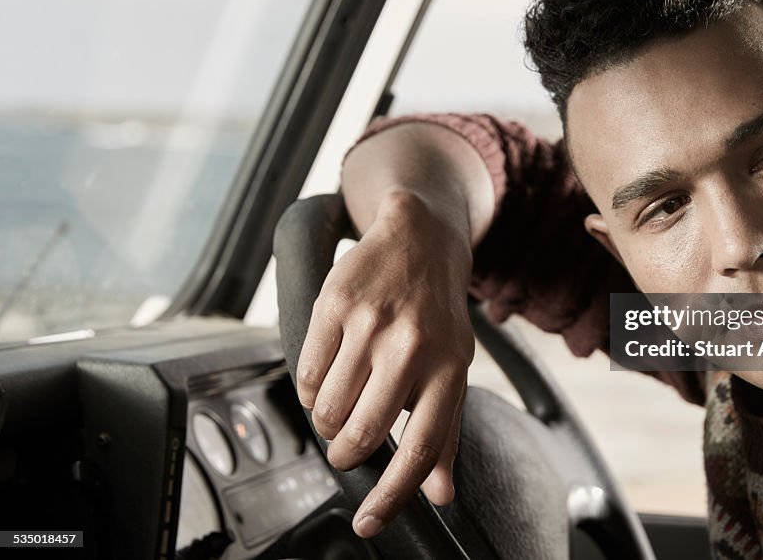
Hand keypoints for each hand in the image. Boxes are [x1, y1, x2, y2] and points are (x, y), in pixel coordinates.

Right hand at [295, 193, 475, 537]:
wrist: (421, 237)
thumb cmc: (439, 315)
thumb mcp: (455, 369)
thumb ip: (446, 432)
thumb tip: (442, 495)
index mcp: (450, 369)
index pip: (422, 448)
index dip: (392, 496)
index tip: (368, 524)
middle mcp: (414, 346)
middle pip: (366, 432)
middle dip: (346, 453)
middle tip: (346, 449)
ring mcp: (372, 324)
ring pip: (330, 407)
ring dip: (328, 421)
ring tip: (341, 404)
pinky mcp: (335, 304)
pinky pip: (307, 373)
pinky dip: (311, 391)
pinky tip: (327, 378)